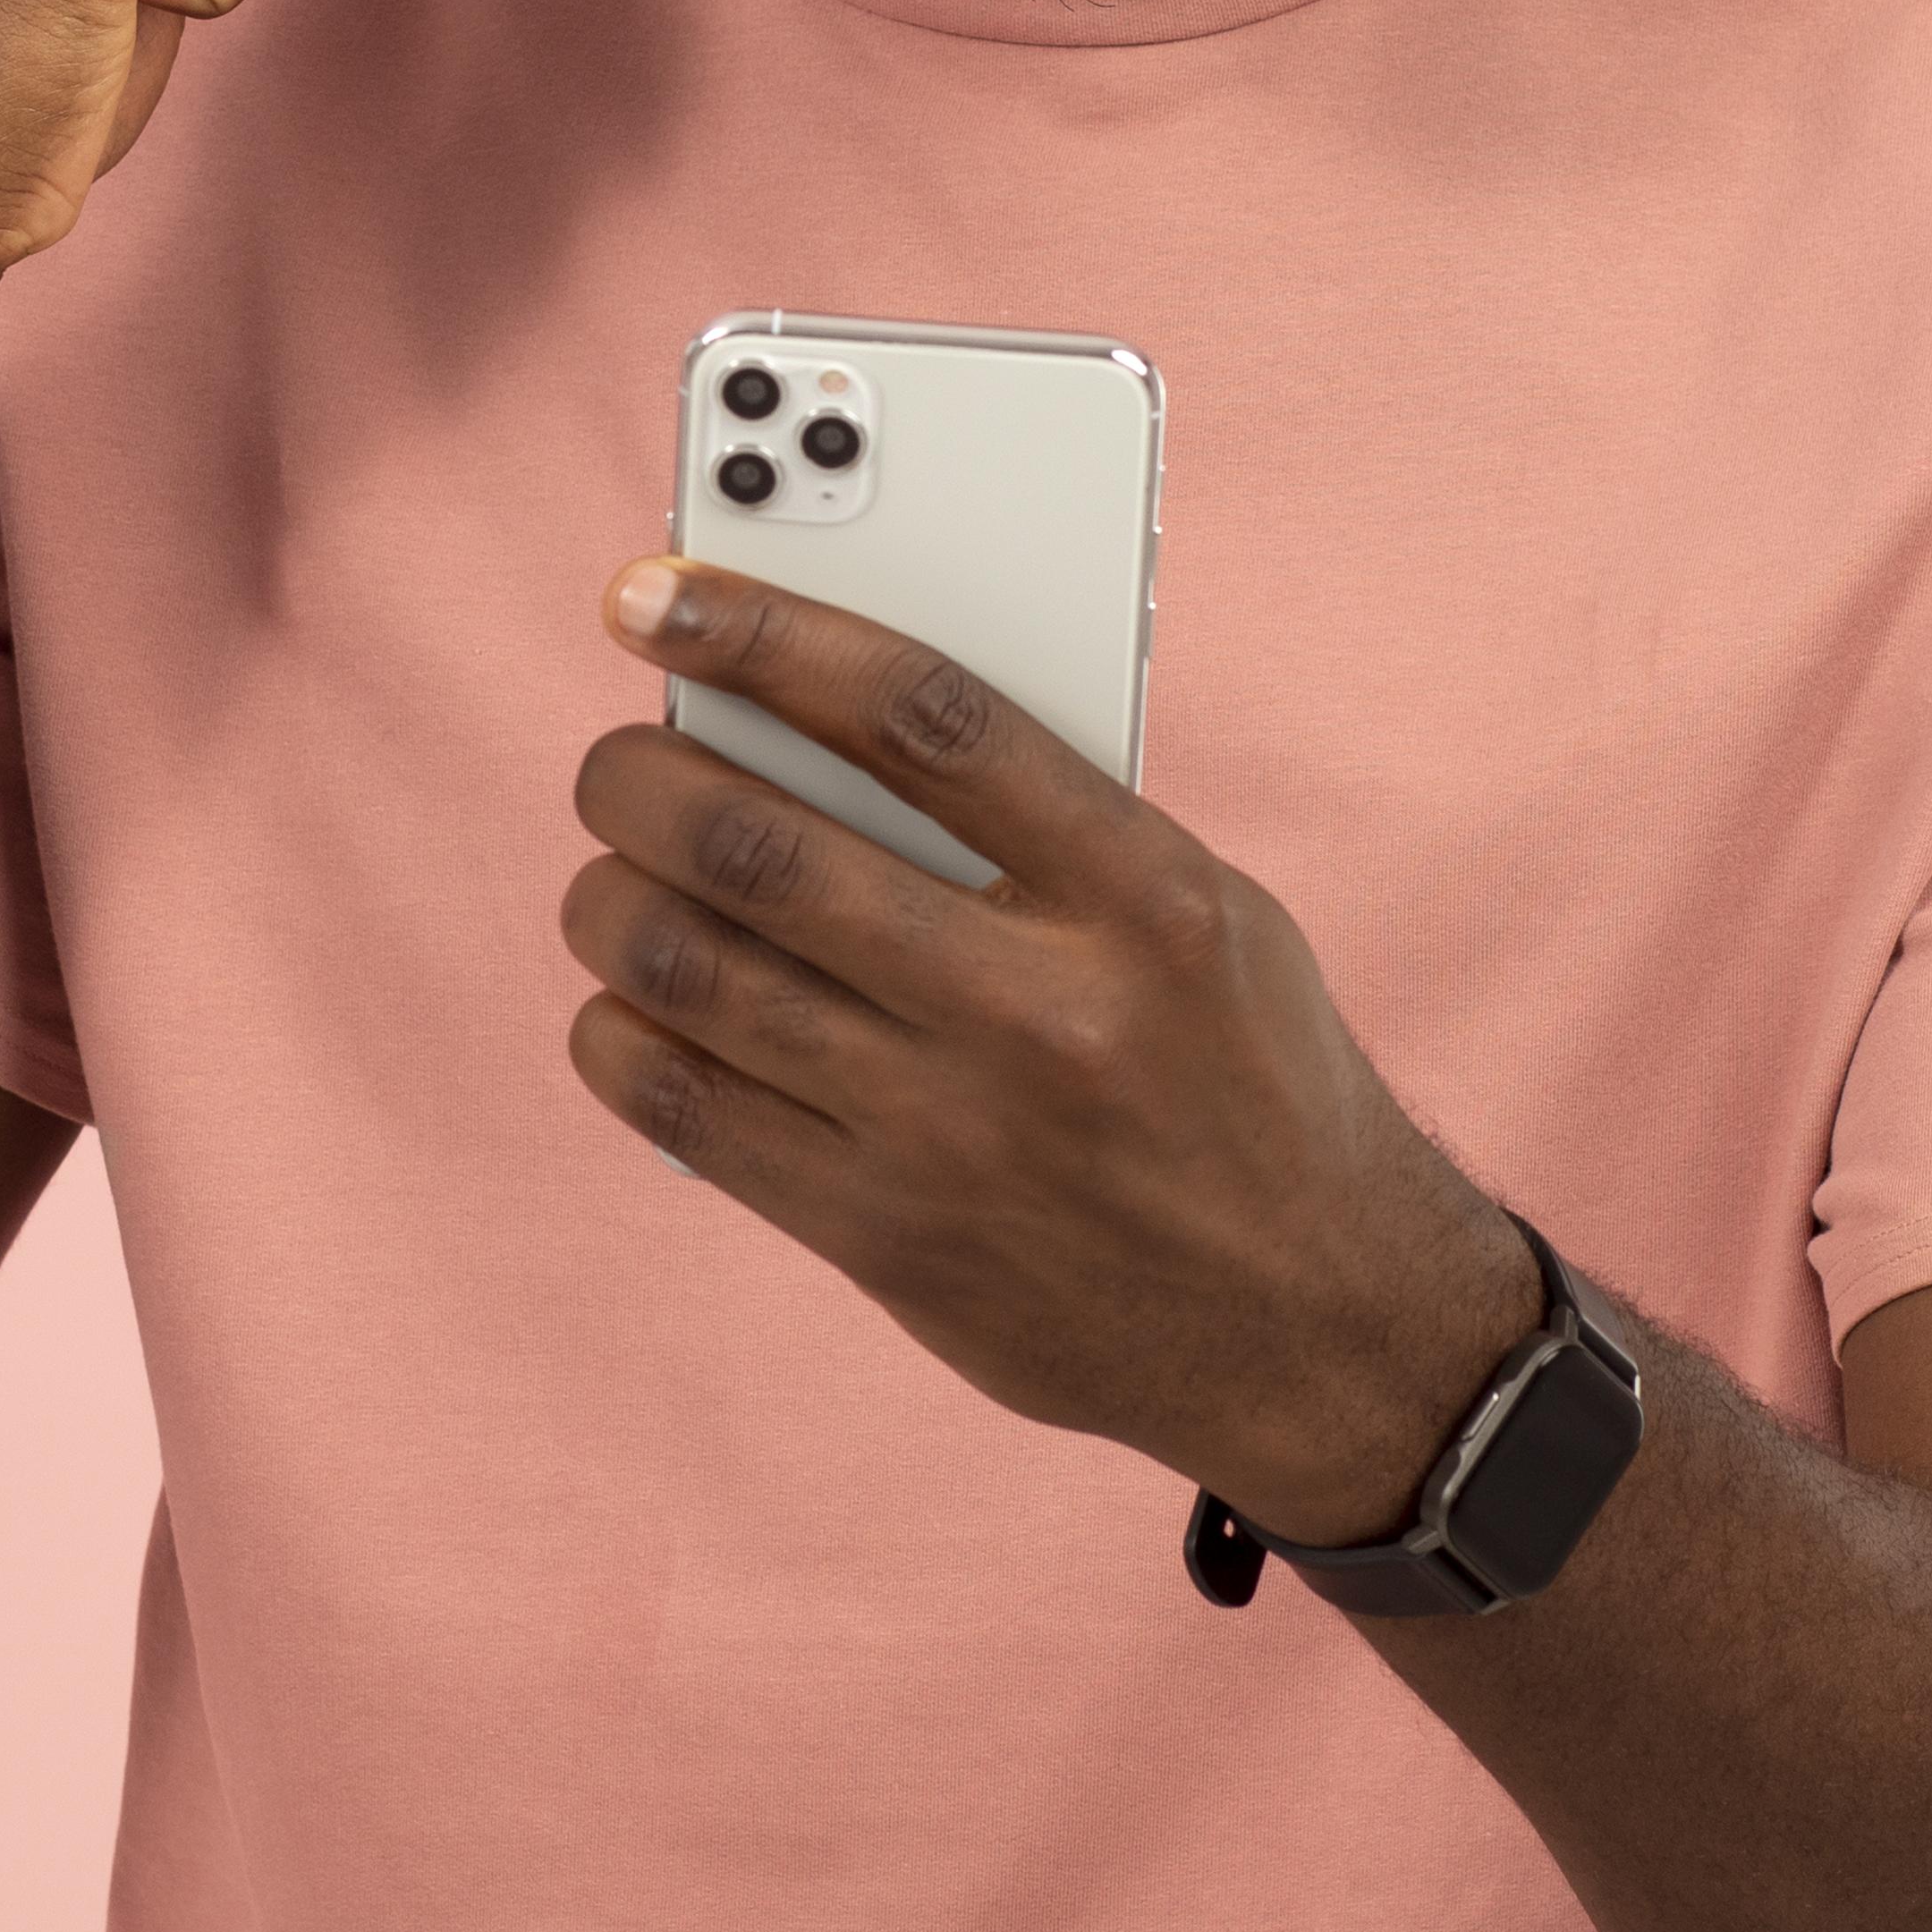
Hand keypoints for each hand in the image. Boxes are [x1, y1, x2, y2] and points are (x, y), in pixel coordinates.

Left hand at [562, 556, 1541, 1541]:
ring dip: (611, 903)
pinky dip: (620, 1037)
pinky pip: (687, 1112)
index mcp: (1146, 899)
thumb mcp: (1206, 918)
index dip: (764, 635)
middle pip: (764, 849)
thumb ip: (1048, 825)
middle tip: (616, 766)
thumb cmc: (1247, 1080)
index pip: (918, 716)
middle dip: (638, 782)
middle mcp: (1045, 1013)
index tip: (654, 601)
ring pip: (692, 976)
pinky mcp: (888, 1239)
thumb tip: (817, 722)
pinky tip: (629, 1007)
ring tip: (615, 879)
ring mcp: (954, 1135)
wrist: (1320, 1330)